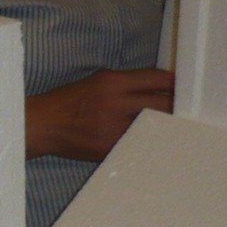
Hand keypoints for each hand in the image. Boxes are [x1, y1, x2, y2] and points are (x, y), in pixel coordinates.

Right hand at [25, 68, 174, 161]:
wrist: (41, 125)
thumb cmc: (68, 102)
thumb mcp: (96, 81)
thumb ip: (127, 83)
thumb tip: (158, 88)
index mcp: (113, 82)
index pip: (158, 79)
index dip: (175, 84)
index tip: (184, 88)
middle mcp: (116, 103)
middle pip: (163, 104)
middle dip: (176, 106)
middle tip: (185, 109)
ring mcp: (114, 128)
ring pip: (154, 126)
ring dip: (165, 126)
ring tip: (171, 126)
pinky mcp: (111, 147)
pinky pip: (139, 143)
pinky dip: (146, 141)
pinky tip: (150, 141)